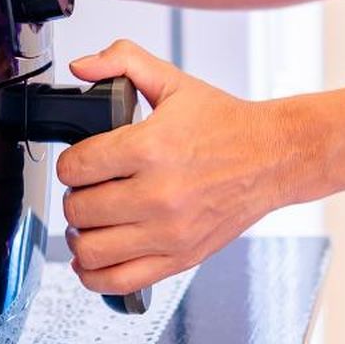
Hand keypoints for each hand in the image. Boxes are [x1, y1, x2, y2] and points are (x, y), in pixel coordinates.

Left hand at [56, 41, 301, 294]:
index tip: (81, 162)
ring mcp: (169, 232)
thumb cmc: (226, 125)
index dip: (70, 163)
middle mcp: (159, 194)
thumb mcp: (173, 81)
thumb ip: (123, 61)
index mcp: (151, 148)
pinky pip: (119, 282)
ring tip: (92, 221)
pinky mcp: (180, 257)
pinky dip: (95, 274)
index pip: (76, 167)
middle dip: (75, 197)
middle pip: (79, 209)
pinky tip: (96, 257)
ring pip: (91, 250)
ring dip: (81, 235)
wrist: (274, 158)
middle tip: (88, 189)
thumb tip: (82, 65)